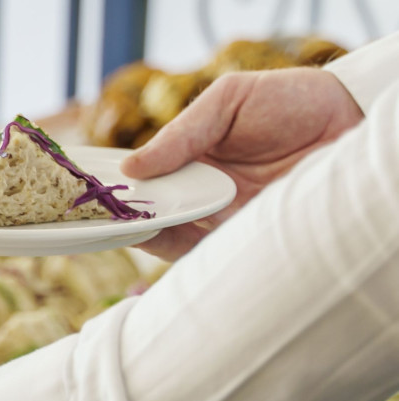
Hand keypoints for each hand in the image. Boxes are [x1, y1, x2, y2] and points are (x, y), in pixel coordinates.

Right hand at [122, 68, 362, 260]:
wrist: (351, 121)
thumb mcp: (228, 101)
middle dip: (125, 217)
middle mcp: (200, 195)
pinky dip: (181, 254)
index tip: (92, 193)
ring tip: (132, 225)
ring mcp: (220, 221)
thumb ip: (181, 133)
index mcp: (189, 161)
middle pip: (151, 215)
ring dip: (150, 235)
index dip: (116, 189)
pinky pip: (204, 257)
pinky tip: (166, 239)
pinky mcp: (242, 242)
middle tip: (105, 216)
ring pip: (171, 240)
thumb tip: (131, 169)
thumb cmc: (291, 102)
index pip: (143, 180)